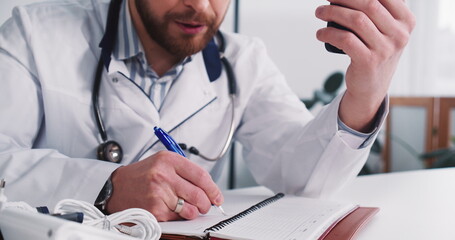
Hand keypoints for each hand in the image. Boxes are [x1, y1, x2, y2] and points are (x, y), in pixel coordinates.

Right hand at [105, 151, 223, 220]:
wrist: (116, 187)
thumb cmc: (142, 176)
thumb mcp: (162, 163)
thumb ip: (185, 172)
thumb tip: (209, 188)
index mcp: (168, 160)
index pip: (201, 175)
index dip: (213, 189)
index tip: (217, 196)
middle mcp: (163, 175)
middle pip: (199, 194)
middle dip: (206, 204)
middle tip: (205, 206)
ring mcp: (159, 193)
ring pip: (190, 209)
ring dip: (193, 212)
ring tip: (187, 208)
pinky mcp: (154, 209)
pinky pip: (177, 217)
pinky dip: (178, 216)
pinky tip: (170, 209)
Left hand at [315, 0, 414, 131]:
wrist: (371, 87)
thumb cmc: (374, 53)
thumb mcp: (385, 31)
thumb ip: (378, 11)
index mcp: (406, 21)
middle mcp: (399, 35)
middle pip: (369, 4)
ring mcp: (385, 49)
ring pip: (356, 20)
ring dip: (332, 12)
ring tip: (319, 12)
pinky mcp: (368, 62)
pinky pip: (345, 39)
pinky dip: (329, 33)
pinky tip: (321, 33)